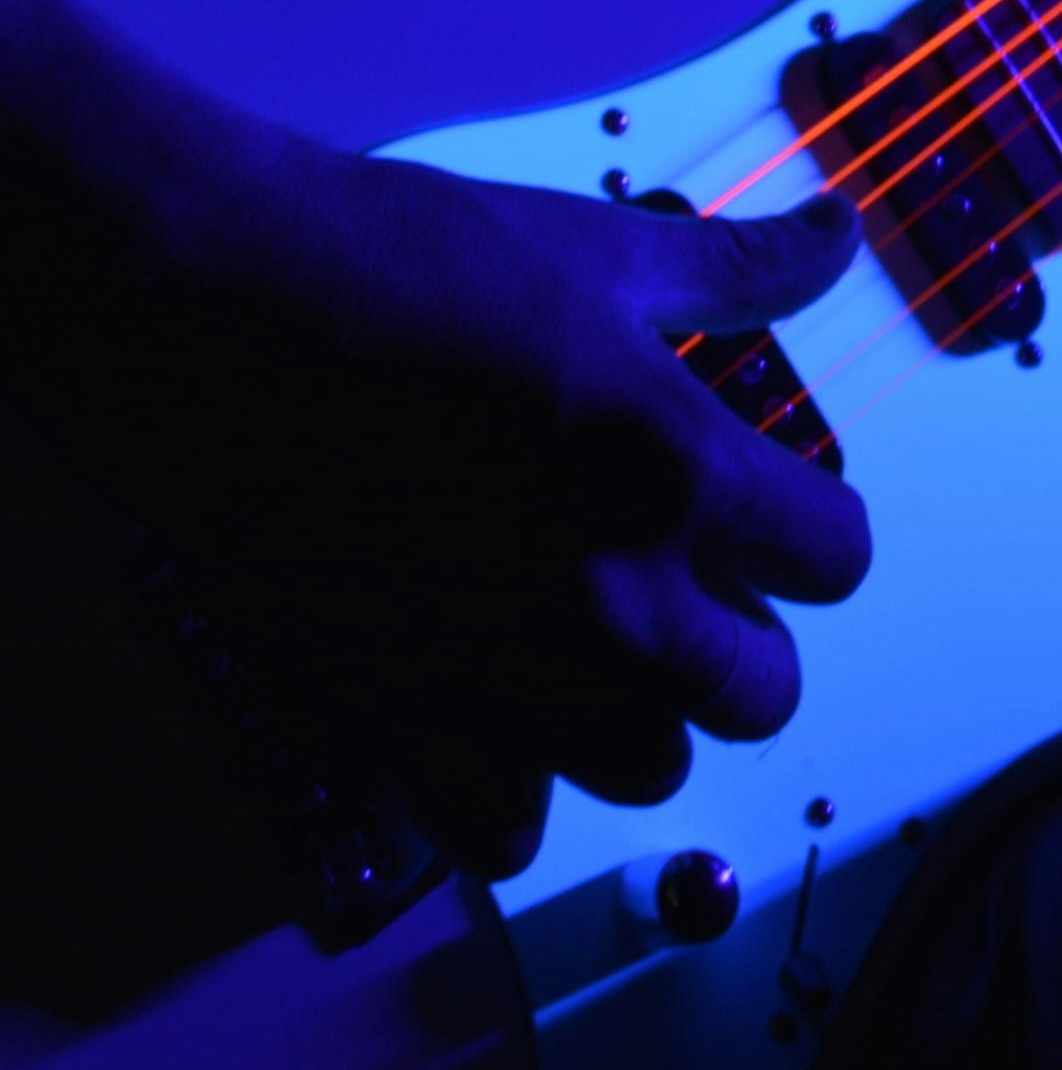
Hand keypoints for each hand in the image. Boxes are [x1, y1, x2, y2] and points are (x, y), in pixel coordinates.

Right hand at [30, 27, 869, 884]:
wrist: (216, 306)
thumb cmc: (412, 266)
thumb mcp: (607, 254)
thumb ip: (742, 269)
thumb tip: (837, 237)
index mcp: (682, 472)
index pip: (834, 558)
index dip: (810, 531)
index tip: (768, 509)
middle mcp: (613, 597)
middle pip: (758, 692)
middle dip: (743, 638)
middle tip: (690, 581)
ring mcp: (504, 672)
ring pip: (646, 769)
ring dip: (641, 718)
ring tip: (599, 647)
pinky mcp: (394, 716)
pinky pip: (504, 832)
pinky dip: (516, 793)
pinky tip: (498, 718)